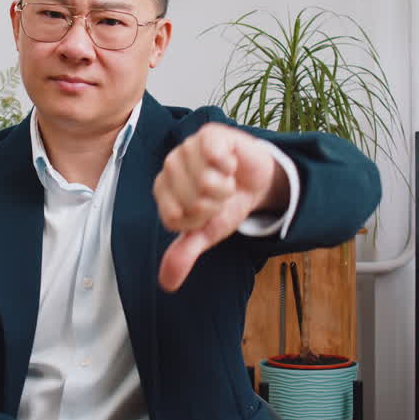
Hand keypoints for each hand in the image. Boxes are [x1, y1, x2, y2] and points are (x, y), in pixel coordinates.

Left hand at [154, 123, 287, 291]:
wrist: (255, 181)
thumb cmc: (227, 204)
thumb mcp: (207, 233)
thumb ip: (185, 254)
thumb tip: (167, 284)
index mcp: (163, 190)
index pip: (175, 218)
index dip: (198, 221)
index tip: (207, 213)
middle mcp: (170, 166)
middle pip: (191, 201)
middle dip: (214, 205)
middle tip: (221, 195)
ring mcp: (187, 148)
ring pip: (205, 182)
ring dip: (225, 187)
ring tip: (227, 179)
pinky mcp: (209, 135)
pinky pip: (215, 157)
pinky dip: (229, 166)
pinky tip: (230, 162)